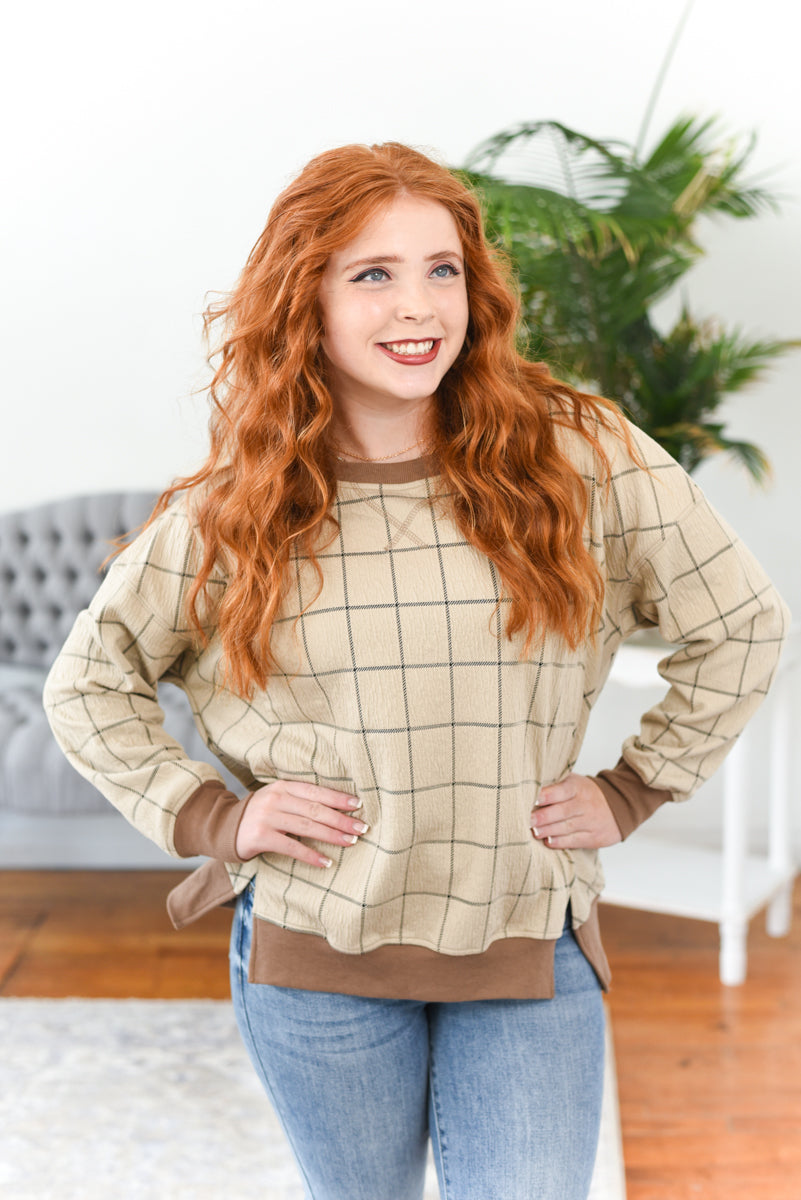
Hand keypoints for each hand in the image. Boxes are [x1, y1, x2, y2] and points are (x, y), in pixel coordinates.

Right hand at [235, 780, 367, 867]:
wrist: (223, 827)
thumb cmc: (259, 814)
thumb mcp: (277, 800)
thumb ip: (300, 801)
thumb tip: (336, 810)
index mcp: (283, 786)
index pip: (316, 791)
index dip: (338, 798)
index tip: (358, 805)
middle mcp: (276, 798)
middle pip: (316, 809)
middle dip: (341, 819)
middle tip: (362, 828)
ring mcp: (267, 817)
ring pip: (307, 826)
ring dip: (332, 835)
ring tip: (351, 842)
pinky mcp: (260, 837)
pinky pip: (291, 847)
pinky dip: (310, 855)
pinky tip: (326, 862)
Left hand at [531, 773, 621, 850]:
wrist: (620, 805)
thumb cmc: (587, 793)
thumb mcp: (575, 782)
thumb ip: (555, 786)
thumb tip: (529, 791)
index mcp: (578, 787)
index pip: (562, 790)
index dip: (547, 795)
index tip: (533, 799)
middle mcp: (585, 804)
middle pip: (562, 811)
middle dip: (543, 817)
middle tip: (528, 821)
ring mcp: (591, 821)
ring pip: (567, 827)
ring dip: (548, 831)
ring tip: (534, 832)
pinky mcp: (594, 837)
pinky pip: (574, 841)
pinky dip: (560, 842)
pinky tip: (548, 841)